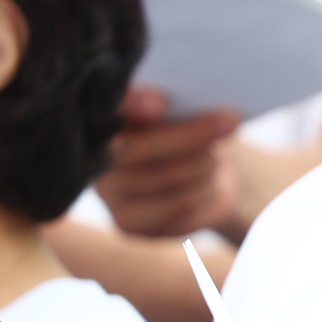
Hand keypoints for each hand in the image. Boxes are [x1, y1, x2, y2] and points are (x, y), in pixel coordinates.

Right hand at [94, 87, 241, 239]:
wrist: (206, 173)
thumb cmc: (189, 126)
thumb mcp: (185, 104)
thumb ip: (172, 99)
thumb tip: (162, 102)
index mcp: (98, 117)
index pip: (106, 107)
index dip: (130, 103)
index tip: (161, 101)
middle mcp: (91, 154)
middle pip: (138, 147)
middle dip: (191, 134)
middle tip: (230, 121)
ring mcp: (106, 192)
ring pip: (166, 176)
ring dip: (205, 163)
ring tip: (217, 156)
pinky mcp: (127, 222)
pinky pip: (177, 205)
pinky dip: (205, 190)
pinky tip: (210, 183)